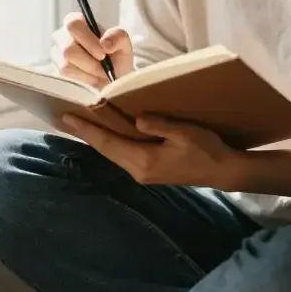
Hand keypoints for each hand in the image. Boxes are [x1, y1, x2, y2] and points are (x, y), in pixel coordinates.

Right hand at [51, 13, 133, 87]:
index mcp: (78, 22)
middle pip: (68, 48)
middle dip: (90, 61)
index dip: (87, 39)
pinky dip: (84, 77)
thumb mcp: (124, 43)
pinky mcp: (57, 69)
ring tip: (101, 71)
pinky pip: (66, 74)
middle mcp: (63, 35)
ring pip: (66, 63)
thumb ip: (118, 37)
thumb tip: (104, 43)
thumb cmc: (116, 55)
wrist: (114, 76)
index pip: (73, 24)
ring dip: (89, 70)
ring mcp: (57, 52)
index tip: (103, 52)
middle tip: (105, 66)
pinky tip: (92, 76)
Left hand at [61, 113, 239, 187]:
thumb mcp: (185, 132)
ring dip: (98, 139)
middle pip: (106, 150)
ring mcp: (143, 174)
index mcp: (145, 160)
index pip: (108, 143)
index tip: (68, 117)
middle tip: (68, 117)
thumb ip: (159, 124)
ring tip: (83, 124)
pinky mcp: (149, 173)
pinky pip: (122, 156)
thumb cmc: (207, 149)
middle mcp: (139, 171)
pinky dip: (111, 145)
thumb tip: (136, 119)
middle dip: (87, 133)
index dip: (88, 129)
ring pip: (113, 154)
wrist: (222, 172)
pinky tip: (107, 136)